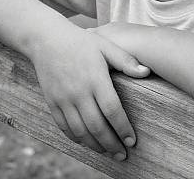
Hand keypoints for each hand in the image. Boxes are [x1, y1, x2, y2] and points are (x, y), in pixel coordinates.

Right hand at [30, 22, 149, 159]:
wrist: (47, 39)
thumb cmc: (80, 42)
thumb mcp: (105, 46)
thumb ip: (126, 61)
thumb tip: (147, 72)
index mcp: (95, 79)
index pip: (112, 110)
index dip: (123, 128)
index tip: (132, 141)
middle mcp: (78, 92)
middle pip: (96, 126)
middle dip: (111, 144)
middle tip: (122, 155)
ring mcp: (63, 99)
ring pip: (80, 131)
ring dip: (95, 145)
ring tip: (107, 151)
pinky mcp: (52, 102)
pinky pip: (64, 127)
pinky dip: (76, 138)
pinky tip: (86, 141)